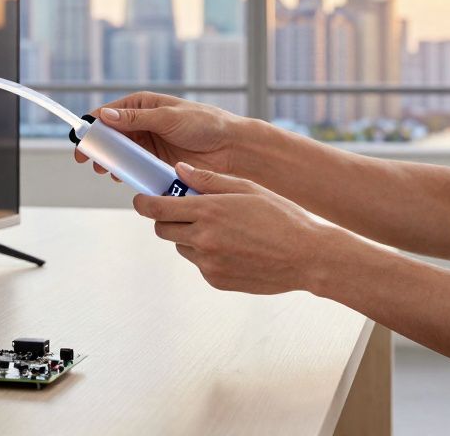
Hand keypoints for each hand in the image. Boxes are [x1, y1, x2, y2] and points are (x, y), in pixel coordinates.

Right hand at [74, 92, 244, 180]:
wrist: (231, 148)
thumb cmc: (205, 124)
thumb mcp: (168, 117)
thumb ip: (137, 119)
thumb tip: (107, 116)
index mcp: (143, 105)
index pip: (109, 113)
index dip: (93, 125)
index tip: (82, 140)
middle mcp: (143, 124)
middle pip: (111, 136)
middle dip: (98, 148)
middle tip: (90, 161)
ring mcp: (149, 145)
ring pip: (120, 154)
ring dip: (110, 162)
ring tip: (106, 171)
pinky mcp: (156, 163)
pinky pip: (134, 168)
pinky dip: (125, 173)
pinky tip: (122, 178)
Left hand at [133, 162, 345, 295]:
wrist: (307, 256)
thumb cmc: (281, 216)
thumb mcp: (247, 188)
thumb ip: (208, 180)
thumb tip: (179, 170)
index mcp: (208, 211)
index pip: (156, 208)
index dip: (144, 203)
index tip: (142, 200)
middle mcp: (203, 239)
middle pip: (162, 229)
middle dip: (167, 219)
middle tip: (185, 211)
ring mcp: (208, 263)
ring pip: (181, 246)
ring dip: (189, 237)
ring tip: (222, 230)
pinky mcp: (215, 280)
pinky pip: (199, 264)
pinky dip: (207, 255)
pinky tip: (234, 248)